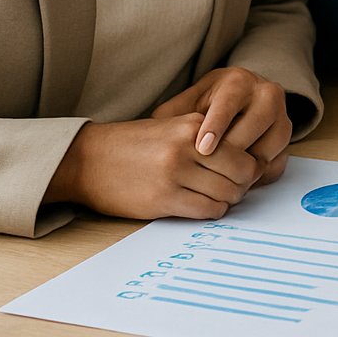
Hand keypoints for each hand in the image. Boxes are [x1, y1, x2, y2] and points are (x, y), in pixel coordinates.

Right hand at [42, 115, 260, 219]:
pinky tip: (202, 206)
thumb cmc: (134, 144)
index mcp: (192, 126)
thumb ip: (207, 138)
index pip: (243, 151)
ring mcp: (174, 175)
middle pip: (241, 174)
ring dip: (227, 200)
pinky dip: (211, 211)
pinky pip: (204, 210)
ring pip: (226, 194)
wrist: (87, 159)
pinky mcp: (162, 199)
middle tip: (236, 188)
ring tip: (218, 197)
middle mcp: (186, 148)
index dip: (250, 166)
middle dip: (244, 185)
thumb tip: (247, 159)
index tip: (245, 173)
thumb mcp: (173, 127)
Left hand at [153, 67, 290, 177]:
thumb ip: (173, 115)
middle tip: (211, 170)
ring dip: (248, 164)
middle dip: (233, 149)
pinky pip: (278, 159)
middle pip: (255, 123)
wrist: (241, 100)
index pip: (229, 103)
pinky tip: (239, 182)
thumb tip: (156, 131)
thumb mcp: (188, 103)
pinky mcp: (287, 136)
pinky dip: (260, 174)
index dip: (216, 126)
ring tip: (224, 178)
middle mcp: (266, 93)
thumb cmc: (208, 106)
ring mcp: (282, 114)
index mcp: (238, 81)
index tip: (203, 148)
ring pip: (271, 143)